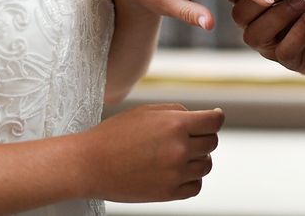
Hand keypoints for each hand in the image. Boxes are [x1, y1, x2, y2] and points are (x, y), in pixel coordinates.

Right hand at [84, 104, 223, 201]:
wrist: (89, 164)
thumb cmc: (116, 134)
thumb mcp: (147, 112)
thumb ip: (178, 112)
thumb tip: (206, 118)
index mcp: (175, 124)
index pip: (215, 121)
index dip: (215, 117)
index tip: (212, 118)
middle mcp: (179, 149)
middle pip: (212, 143)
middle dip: (202, 137)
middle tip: (184, 137)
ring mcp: (175, 173)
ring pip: (206, 165)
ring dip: (197, 158)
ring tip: (176, 154)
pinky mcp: (168, 193)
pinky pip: (195, 186)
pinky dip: (191, 179)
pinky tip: (176, 171)